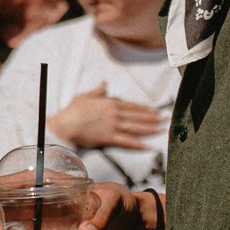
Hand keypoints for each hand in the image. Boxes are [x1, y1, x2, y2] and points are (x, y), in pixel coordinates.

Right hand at [50, 91, 165, 149]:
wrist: (64, 125)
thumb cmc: (72, 112)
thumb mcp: (85, 96)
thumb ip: (98, 91)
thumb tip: (104, 84)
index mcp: (110, 103)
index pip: (133, 106)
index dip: (145, 109)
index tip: (155, 111)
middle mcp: (114, 114)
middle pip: (138, 117)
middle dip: (153, 118)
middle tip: (165, 120)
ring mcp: (112, 126)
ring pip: (136, 128)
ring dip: (150, 129)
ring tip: (161, 130)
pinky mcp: (108, 138)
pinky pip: (126, 142)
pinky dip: (137, 144)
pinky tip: (147, 145)